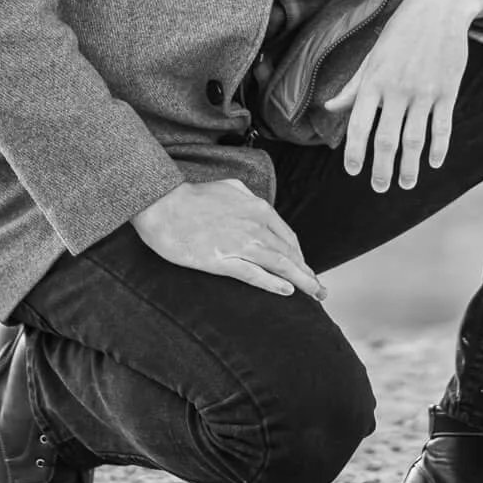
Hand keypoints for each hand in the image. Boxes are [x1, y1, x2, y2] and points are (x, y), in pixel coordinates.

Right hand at [132, 181, 326, 300]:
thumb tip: (263, 210)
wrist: (163, 204)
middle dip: (307, 273)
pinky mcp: (222, 260)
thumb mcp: (230, 188)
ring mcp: (240, 243)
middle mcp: (254, 225)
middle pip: (289, 253)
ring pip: (279, 264)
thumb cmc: (192, 197)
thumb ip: (250, 199)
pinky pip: (254, 274)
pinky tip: (286, 291)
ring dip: (301, 281)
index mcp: (257, 208)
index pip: (288, 238)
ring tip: (315, 294)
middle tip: (320, 290)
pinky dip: (273, 283)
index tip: (307, 270)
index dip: (300, 257)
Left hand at [324, 0, 482, 192]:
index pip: (360, 124)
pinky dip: (438, 148)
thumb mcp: (372, 56)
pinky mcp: (448, 90)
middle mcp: (397, 89)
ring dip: (410, 166)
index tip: (353, 171)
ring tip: (407, 183)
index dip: (355, 151)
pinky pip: (442, 127)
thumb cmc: (401, 31)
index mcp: (374, 80)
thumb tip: (328, 108)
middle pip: (387, 139)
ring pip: (415, 138)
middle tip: (379, 187)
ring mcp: (424, 91)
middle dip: (382, 168)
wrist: (439, 7)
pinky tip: (433, 162)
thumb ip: (352, 86)